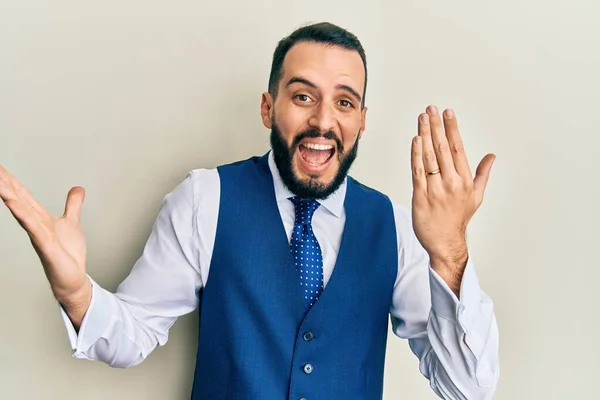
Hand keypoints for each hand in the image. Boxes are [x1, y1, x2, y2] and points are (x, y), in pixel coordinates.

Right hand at [0, 165, 89, 322]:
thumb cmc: (68, 253)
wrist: (72, 278)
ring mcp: (39, 235)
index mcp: (40, 218)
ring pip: (22, 212)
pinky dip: (23, 216)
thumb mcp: (72, 222)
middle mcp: (35, 225)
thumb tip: (78, 188)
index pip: (23, 195)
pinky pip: (33, 229)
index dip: (12, 181)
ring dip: (10, 197)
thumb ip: (73, 205)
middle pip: (18, 200)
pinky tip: (13, 205)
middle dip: (6, 184)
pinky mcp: (46, 246)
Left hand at [410, 106, 494, 291]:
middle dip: (436, 126)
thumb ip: (483, 174)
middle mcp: (452, 183)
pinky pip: (417, 172)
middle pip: (443, 149)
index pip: (458, 149)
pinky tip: (415, 140)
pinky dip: (416, 155)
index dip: (453, 129)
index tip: (448, 113)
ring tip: (422, 118)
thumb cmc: (459, 218)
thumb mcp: (476, 196)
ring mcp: (435, 189)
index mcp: (465, 181)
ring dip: (425, 135)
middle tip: (431, 108)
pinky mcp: (420, 196)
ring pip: (429, 157)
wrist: (445, 242)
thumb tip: (492, 156)